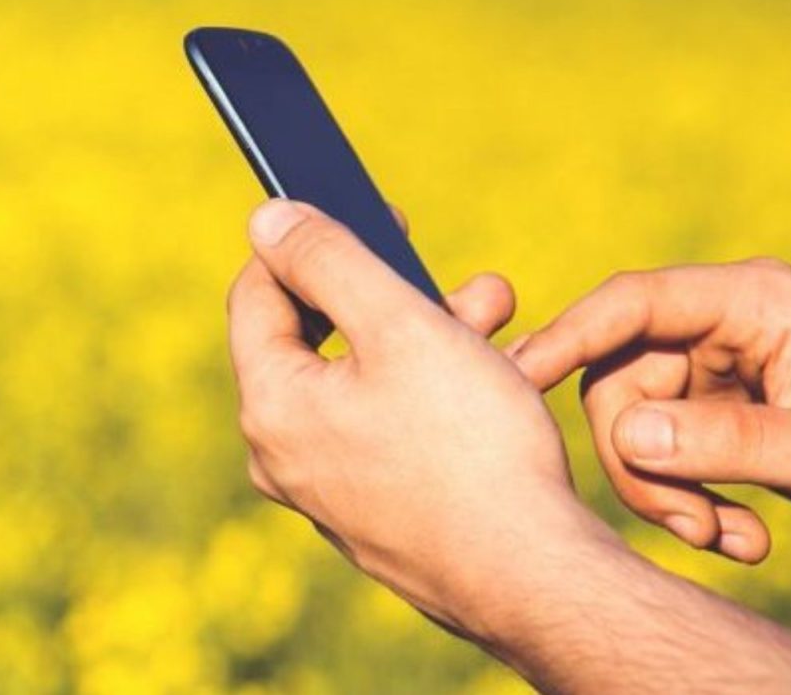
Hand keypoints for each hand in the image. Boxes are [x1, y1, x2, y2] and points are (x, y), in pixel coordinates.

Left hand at [226, 199, 600, 638]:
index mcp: (271, 405)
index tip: (375, 213)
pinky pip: (388, 429)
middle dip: (393, 292)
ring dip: (427, 335)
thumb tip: (266, 219)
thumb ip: (327, 260)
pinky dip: (432, 392)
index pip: (257, 294)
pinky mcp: (374, 515)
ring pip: (365, 382)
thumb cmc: (469, 448)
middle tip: (463, 278)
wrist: (533, 577)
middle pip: (319, 338)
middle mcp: (283, 455)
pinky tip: (494, 378)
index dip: (310, 241)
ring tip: (498, 314)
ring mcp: (328, 491)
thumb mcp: (400, 325)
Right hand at [511, 259, 790, 583]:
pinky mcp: (723, 410)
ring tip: (731, 540)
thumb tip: (623, 437)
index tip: (514, 379)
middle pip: (622, 379)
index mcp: (755, 303)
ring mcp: (723, 368)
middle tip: (693, 528)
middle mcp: (728, 325)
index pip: (635, 304)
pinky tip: (745, 537)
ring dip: (670, 494)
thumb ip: (726, 442)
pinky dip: (693, 501)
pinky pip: (668, 453)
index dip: (567, 337)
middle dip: (642, 463)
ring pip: (638, 426)